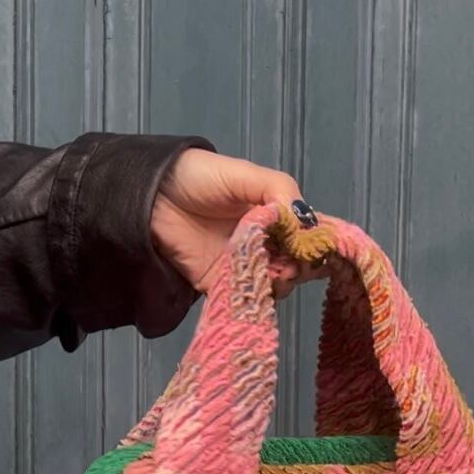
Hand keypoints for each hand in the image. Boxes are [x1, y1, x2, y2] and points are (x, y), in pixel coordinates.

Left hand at [151, 148, 323, 297]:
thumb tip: (306, 222)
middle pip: (297, 264)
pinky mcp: (221, 286)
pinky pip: (245, 299)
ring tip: (273, 270)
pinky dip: (255, 298)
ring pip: (276, 285)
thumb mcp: (246, 174)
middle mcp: (264, 244)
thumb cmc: (200, 177)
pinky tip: (257, 287)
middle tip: (293, 260)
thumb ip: (279, 191)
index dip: (319, 243)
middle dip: (301, 265)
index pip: (308, 234)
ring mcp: (243, 266)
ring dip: (280, 281)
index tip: (321, 247)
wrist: (152, 196)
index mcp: (274, 216)